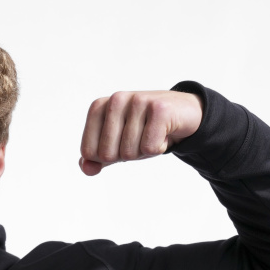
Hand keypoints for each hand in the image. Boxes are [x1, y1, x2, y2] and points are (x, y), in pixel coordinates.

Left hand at [79, 90, 201, 175]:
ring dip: (144, 152)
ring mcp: (137, 101)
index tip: (122, 141)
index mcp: (98, 107)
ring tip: (154, 134)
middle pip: (107, 155)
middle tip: (141, 138)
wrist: (183, 114)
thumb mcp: (116, 145)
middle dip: (126, 155)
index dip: (108, 157)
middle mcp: (115, 100)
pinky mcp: (159, 109)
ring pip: (130, 153)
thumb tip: (86, 169)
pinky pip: (150, 148)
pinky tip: (165, 132)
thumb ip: (96, 158)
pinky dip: (160, 148)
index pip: (88, 152)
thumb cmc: (144, 130)